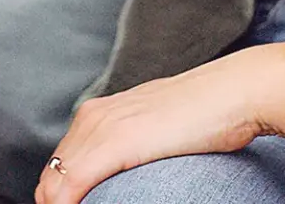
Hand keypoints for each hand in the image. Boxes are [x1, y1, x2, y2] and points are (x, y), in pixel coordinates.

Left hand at [36, 46, 284, 203]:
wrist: (234, 93)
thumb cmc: (208, 115)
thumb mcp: (156, 129)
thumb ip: (134, 146)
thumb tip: (130, 167)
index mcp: (98, 113)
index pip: (60, 165)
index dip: (59, 196)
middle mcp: (92, 117)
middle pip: (50, 177)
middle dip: (54, 203)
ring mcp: (101, 128)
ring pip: (52, 185)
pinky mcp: (114, 143)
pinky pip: (69, 187)